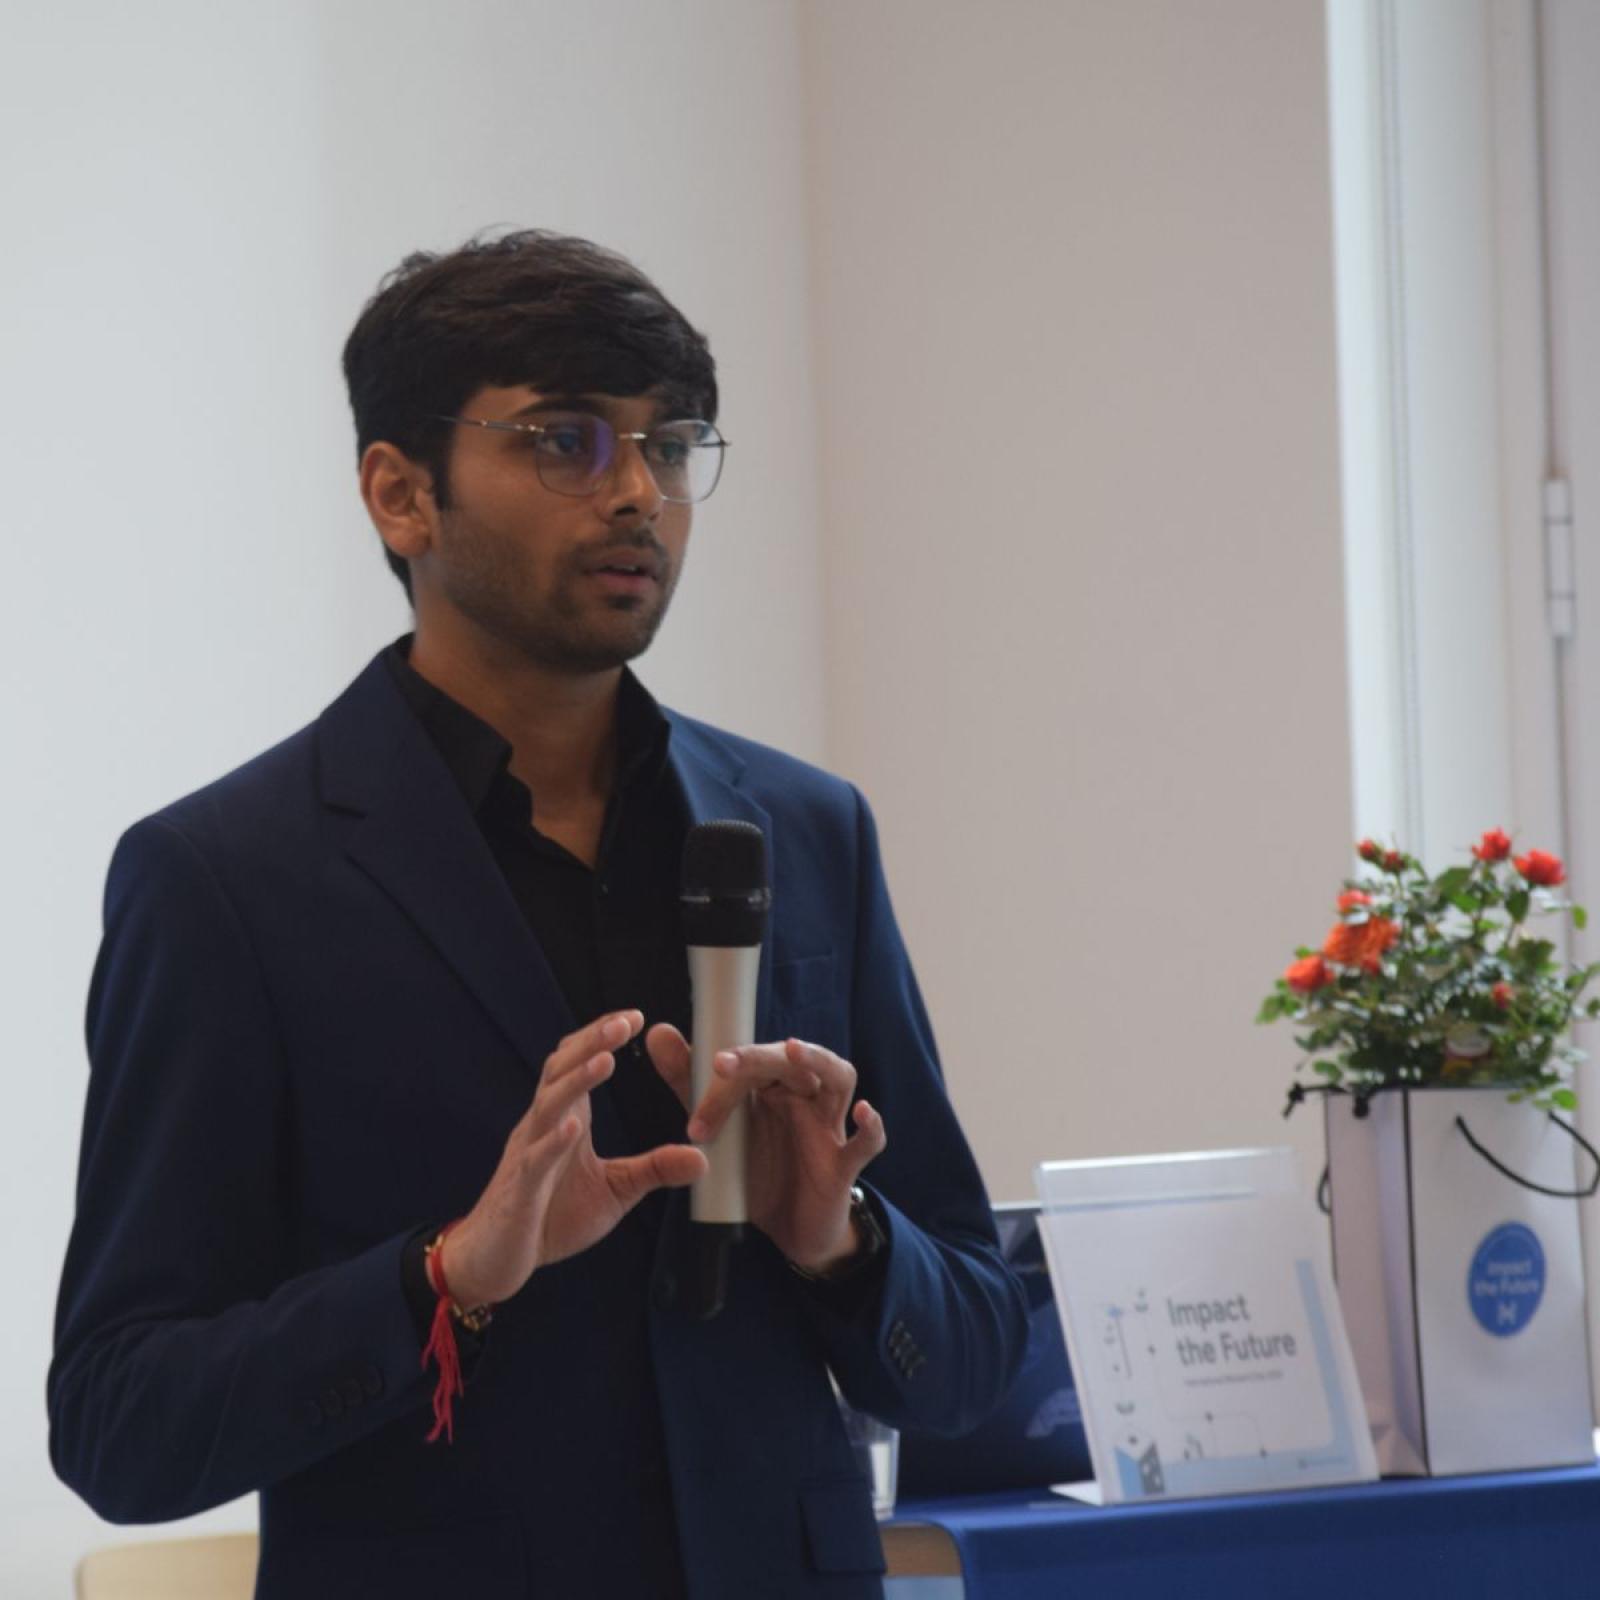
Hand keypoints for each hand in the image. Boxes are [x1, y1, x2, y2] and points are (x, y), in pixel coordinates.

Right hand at [440, 1011, 706, 1307]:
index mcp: (565, 1120)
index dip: (601, 1038)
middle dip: (592, 1043)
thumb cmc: (551, 1217)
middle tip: (626, 1021)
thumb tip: (703, 1158)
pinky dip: (553, 1143)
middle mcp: (543, 1127)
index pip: (578, 1064)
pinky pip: (535, 1161)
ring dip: (577, 1081)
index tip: (636, 1016)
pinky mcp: (521, 1191)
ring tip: (606, 1059)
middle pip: (561, 1071)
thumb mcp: (615, 1189)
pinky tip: (573, 1127)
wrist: (495, 1259)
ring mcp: (528, 1155)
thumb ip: (654, 1168)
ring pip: (548, 1106)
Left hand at [646, 1026, 886, 1272]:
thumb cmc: (760, 1169)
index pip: (754, 1060)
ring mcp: (828, 1127)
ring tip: (793, 1050)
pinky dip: (871, 1125)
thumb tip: (659, 1032)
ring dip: (818, 1061)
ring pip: (838, 1078)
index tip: (698, 1080)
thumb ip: (691, 1084)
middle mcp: (804, 1097)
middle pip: (791, 1061)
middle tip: (721, 1065)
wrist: (789, 1230)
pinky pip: (867, 1142)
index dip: (728, 1065)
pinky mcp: (843, 1166)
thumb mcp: (720, 1128)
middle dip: (757, 1059)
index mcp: (774, 1085)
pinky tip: (863, 1112)